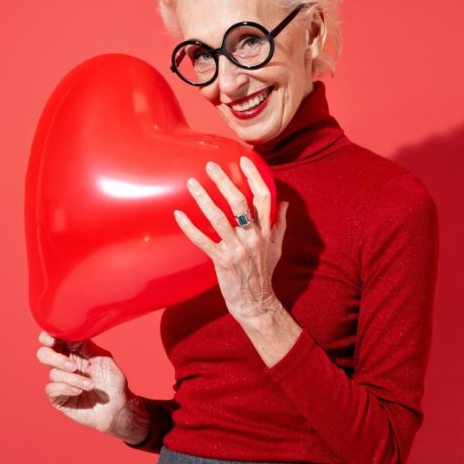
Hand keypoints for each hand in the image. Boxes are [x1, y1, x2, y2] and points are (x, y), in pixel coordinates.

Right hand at [36, 331, 140, 438]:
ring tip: (90, 385)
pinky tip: (79, 392)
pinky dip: (66, 388)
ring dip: (73, 379)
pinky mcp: (58, 397)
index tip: (53, 340)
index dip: (47, 336)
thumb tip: (69, 333)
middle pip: (43, 354)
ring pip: (53, 373)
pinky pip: (51, 389)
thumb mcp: (102, 358)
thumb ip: (85, 346)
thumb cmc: (112, 381)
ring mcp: (60, 381)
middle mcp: (63, 365)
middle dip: (56, 359)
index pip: (53, 339)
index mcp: (73, 351)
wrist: (117, 407)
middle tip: (73, 366)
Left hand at [174, 156, 289, 322]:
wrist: (256, 302)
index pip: (264, 197)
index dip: (254, 177)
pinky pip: (203, 241)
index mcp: (267, 230)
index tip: (243, 161)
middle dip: (224, 181)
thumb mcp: (277, 246)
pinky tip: (178, 214)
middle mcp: (253, 237)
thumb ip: (280, 223)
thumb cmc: (264, 272)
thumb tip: (284, 202)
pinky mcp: (222, 261)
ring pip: (219, 218)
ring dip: (204, 199)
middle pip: (239, 203)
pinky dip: (189, 227)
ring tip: (192, 183)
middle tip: (211, 166)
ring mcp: (237, 249)